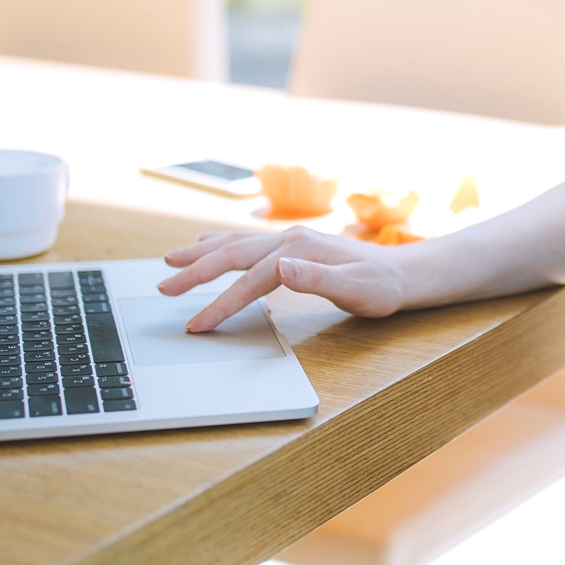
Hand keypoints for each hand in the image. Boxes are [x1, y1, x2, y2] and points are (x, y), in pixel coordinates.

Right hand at [159, 227, 407, 330]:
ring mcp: (288, 239)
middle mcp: (289, 239)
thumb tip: (281, 267)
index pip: (251, 279)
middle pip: (232, 254)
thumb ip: (318, 278)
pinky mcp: (290, 244)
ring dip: (200, 254)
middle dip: (195, 272)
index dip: (222, 303)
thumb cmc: (380, 287)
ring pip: (234, 243)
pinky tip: (204, 244)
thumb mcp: (356, 289)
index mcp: (299, 249)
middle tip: (164, 288)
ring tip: (170, 262)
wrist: (401, 273)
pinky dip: (219, 244)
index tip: (198, 325)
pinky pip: (245, 242)